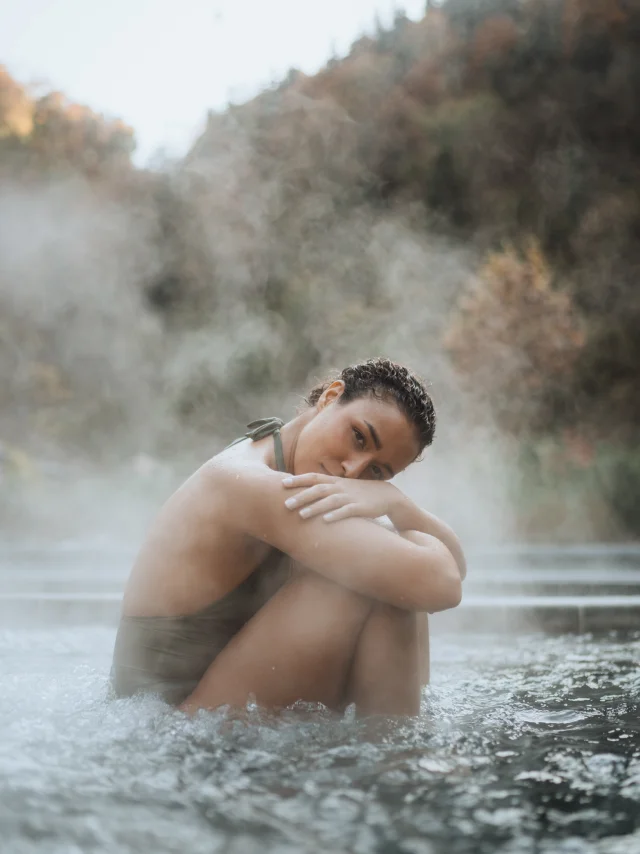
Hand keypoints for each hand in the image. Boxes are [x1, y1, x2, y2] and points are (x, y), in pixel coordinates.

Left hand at [282, 472, 398, 522]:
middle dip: (301, 496)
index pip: (313, 477)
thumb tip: (304, 491)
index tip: (282, 483)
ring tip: (301, 515)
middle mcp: (340, 487)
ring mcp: (350, 497)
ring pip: (330, 501)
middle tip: (285, 504)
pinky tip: (326, 521)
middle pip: (318, 490)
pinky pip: (347, 511)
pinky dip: (336, 515)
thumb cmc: (359, 493)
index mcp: (335, 481)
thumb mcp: (342, 487)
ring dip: (315, 508)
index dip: (298, 480)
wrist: (386, 495)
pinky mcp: (360, 508)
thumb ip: (326, 488)